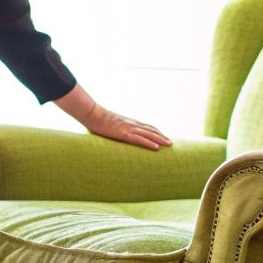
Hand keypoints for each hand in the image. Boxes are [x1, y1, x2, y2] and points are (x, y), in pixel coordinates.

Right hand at [54, 84, 171, 150]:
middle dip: (161, 136)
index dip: (155, 132)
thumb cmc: (97, 119)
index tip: (162, 136)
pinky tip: (156, 148)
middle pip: (151, 130)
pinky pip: (139, 140)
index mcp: (129, 122)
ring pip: (148, 135)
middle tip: (170, 142)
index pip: (146, 127)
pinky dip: (149, 143)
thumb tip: (113, 133)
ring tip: (169, 144)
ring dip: (160, 140)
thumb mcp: (109, 124)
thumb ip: (115, 128)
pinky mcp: (124, 134)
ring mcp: (129, 129)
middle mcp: (132, 124)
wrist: (92, 114)